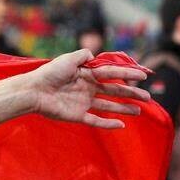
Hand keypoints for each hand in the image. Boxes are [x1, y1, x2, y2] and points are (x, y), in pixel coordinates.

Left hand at [27, 49, 149, 128]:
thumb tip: (95, 55)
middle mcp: (87, 88)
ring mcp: (83, 102)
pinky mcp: (77, 115)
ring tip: (139, 111)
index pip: (111, 74)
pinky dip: (107, 124)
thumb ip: (83, 55)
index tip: (143, 75)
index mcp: (86, 74)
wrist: (32, 91)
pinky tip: (121, 125)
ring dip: (124, 108)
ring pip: (108, 106)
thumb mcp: (68, 59)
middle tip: (147, 97)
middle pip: (113, 91)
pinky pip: (95, 120)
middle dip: (131, 93)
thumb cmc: (49, 73)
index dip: (127, 74)